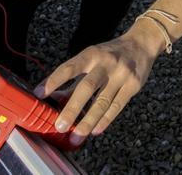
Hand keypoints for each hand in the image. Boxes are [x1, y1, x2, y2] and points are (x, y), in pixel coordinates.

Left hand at [35, 26, 163, 143]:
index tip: (39, 94)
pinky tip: (95, 131)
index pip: (70, 68)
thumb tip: (54, 98)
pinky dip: (105, 120)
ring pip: (102, 101)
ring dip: (88, 121)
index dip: (54, 80)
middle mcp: (106, 63)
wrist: (142, 44)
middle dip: (72, 108)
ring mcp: (122, 75)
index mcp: (92, 54)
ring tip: (76, 137)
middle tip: (60, 126)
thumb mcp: (91, 58)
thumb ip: (74, 78)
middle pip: (87, 88)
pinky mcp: (133, 86)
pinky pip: (117, 106)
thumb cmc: (110, 54)